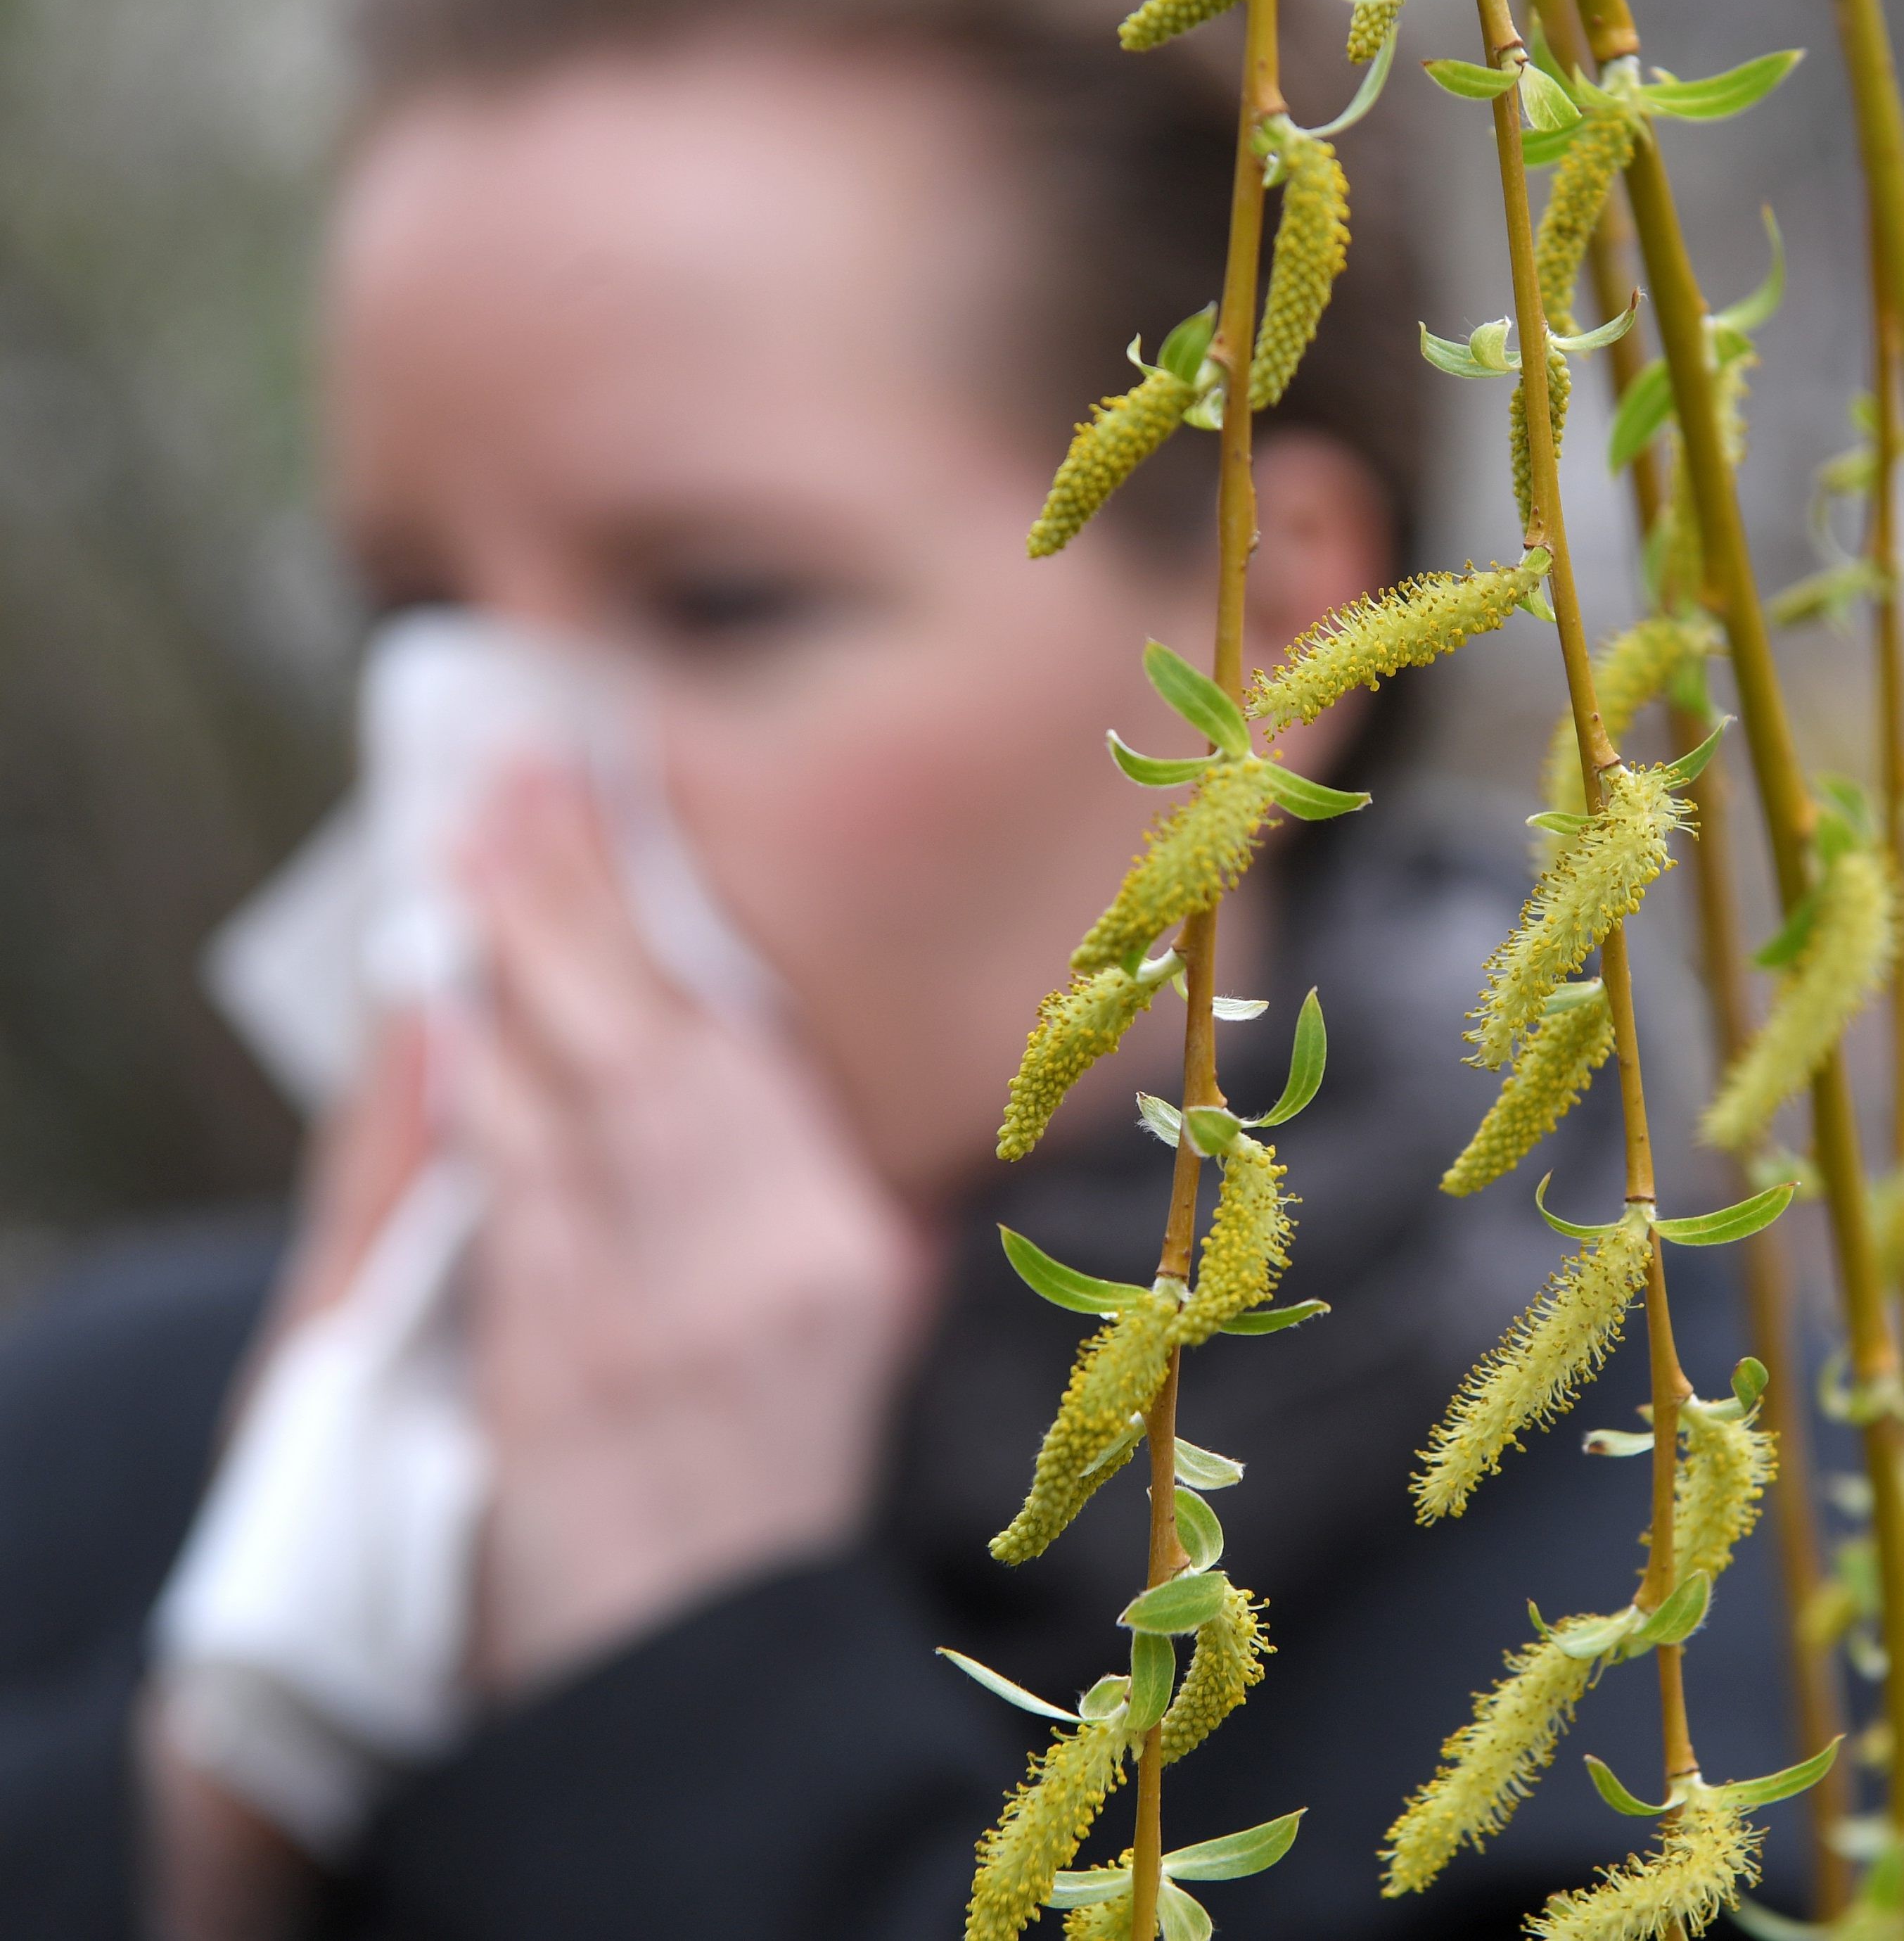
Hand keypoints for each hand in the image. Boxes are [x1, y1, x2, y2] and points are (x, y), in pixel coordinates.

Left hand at [453, 765, 938, 1696]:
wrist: (707, 1668)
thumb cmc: (807, 1506)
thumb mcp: (893, 1355)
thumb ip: (891, 1234)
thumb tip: (907, 1130)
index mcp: (841, 1255)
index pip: (740, 1048)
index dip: (663, 919)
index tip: (620, 813)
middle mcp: (737, 1262)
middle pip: (639, 1038)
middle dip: (568, 898)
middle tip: (514, 785)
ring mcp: (628, 1311)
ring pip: (555, 1095)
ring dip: (504, 964)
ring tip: (466, 855)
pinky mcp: (540, 1360)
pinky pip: (502, 1192)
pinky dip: (469, 1090)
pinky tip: (447, 1017)